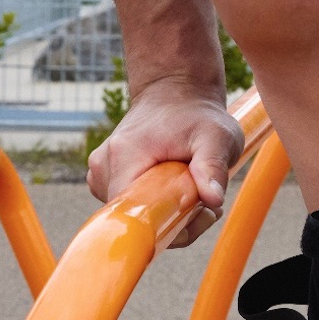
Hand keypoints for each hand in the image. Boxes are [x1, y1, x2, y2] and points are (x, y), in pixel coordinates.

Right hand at [86, 76, 243, 248]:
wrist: (176, 92)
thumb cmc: (198, 114)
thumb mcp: (217, 135)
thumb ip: (213, 166)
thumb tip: (213, 200)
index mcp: (123, 157)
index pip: (132, 215)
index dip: (167, 227)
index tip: (198, 213)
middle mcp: (104, 167)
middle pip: (134, 219)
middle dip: (175, 220)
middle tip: (207, 200)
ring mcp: (102, 173)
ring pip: (134, 215)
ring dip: (169, 213)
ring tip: (195, 188)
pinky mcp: (107, 177)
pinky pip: (132, 206)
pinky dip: (158, 205)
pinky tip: (179, 187)